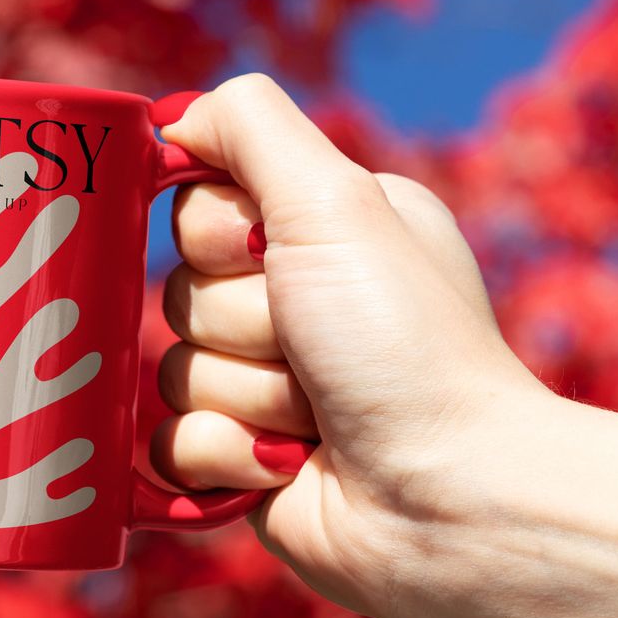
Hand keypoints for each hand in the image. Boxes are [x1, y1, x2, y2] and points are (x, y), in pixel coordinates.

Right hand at [155, 74, 548, 615]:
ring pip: (172, 369)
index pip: (196, 203)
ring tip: (316, 417)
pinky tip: (284, 465)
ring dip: (245, 395)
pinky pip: (169, 443)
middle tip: (312, 347)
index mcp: (323, 228)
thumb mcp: (336, 200)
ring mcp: (268, 384)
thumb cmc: (404, 343)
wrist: (448, 499)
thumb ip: (248, 126)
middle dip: (240, 323)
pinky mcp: (243, 460)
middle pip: (178, 288)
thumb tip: (173, 117)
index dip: (218, 234)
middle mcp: (297, 300)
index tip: (273, 256)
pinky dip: (224, 455)